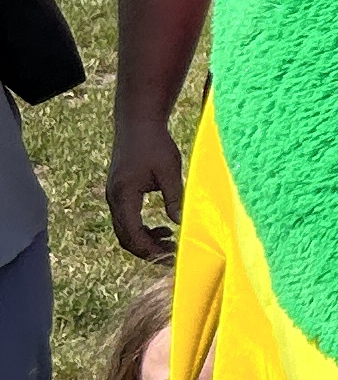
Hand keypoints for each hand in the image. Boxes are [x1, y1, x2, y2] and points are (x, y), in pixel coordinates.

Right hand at [106, 115, 184, 262]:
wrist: (137, 123)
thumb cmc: (155, 144)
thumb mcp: (169, 171)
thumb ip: (174, 198)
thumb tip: (181, 223)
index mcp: (124, 195)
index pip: (132, 235)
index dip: (151, 250)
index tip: (171, 256)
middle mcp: (114, 199)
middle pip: (125, 238)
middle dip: (148, 250)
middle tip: (173, 254)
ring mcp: (114, 197)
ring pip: (125, 231)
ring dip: (145, 240)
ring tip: (171, 241)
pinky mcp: (119, 193)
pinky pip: (126, 220)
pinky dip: (141, 229)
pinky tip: (162, 227)